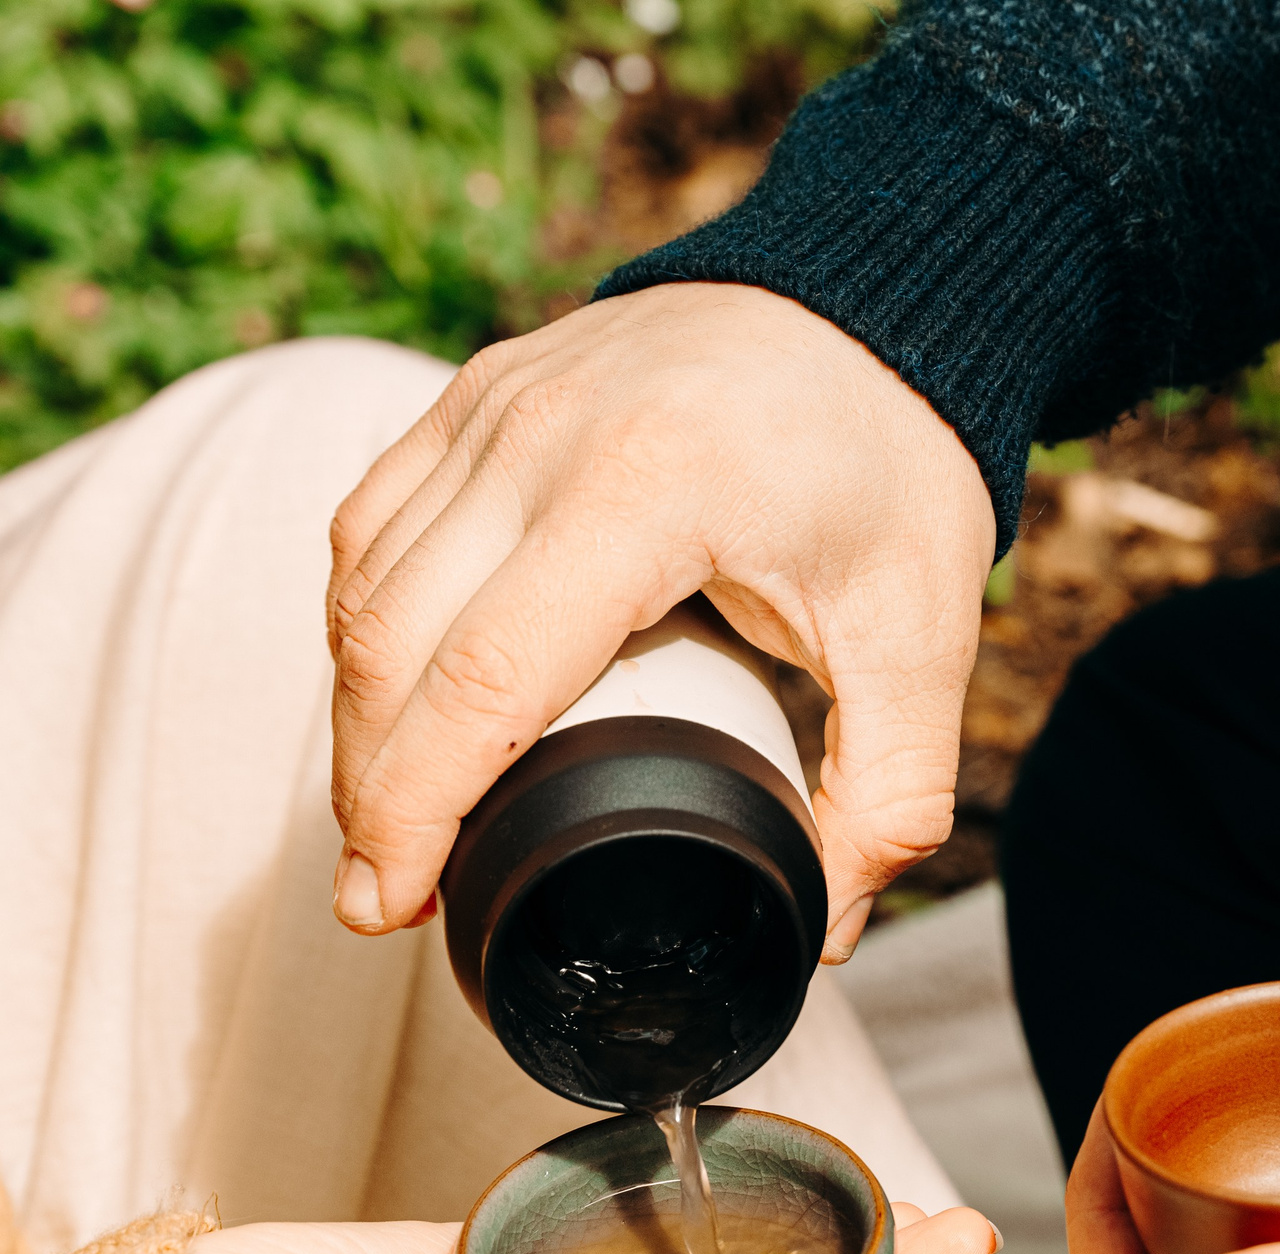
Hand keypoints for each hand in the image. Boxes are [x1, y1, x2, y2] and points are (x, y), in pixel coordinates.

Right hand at [324, 282, 996, 959]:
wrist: (875, 296)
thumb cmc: (894, 462)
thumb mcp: (922, 635)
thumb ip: (891, 798)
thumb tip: (821, 930)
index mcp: (647, 492)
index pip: (482, 677)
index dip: (417, 808)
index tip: (393, 903)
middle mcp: (539, 435)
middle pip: (390, 643)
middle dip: (367, 791)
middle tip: (382, 900)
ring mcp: (494, 402)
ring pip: (363, 585)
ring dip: (357, 716)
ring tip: (386, 824)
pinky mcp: (476, 391)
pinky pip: (374, 523)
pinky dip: (364, 624)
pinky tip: (390, 701)